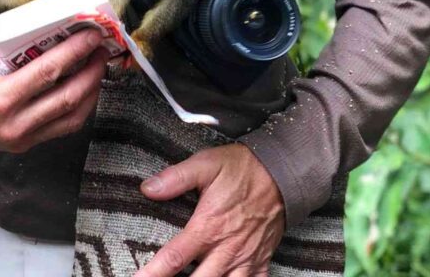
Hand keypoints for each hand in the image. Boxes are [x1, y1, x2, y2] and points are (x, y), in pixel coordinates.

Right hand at [0, 28, 108, 152]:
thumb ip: (12, 41)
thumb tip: (49, 18)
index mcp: (0, 98)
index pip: (49, 71)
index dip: (76, 51)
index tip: (93, 34)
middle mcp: (14, 124)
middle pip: (68, 97)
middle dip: (92, 70)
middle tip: (103, 48)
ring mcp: (21, 139)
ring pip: (71, 117)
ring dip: (92, 90)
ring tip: (99, 66)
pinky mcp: (24, 145)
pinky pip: (62, 127)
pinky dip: (79, 107)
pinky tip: (85, 88)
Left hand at [137, 144, 284, 276]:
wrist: (282, 173)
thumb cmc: (241, 168)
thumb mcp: (206, 164)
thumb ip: (176, 178)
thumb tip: (147, 189)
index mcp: (207, 227)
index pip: (174, 258)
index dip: (153, 273)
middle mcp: (225, 250)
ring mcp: (244, 260)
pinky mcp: (260, 262)